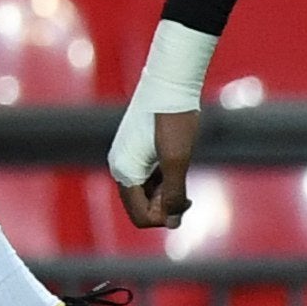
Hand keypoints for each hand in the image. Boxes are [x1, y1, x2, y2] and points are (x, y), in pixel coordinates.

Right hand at [113, 108, 200, 230]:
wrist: (170, 82)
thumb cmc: (174, 119)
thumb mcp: (177, 160)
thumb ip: (174, 195)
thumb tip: (172, 224)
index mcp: (123, 171)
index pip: (140, 216)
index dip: (164, 216)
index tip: (183, 199)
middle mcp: (119, 167)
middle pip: (141, 207)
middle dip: (165, 206)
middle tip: (187, 191)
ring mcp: (126, 158)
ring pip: (146, 193)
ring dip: (166, 194)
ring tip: (183, 176)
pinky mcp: (136, 151)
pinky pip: (147, 179)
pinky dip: (164, 183)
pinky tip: (178, 169)